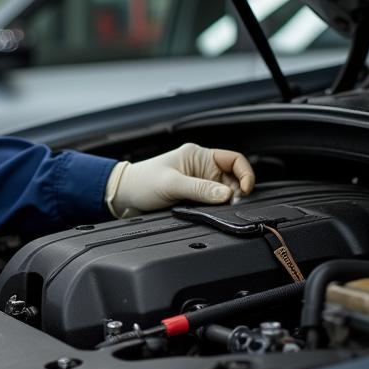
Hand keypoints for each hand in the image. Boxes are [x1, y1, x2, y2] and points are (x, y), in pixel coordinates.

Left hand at [106, 143, 255, 217]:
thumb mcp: (171, 184)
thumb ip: (199, 189)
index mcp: (198, 156)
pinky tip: (209, 213)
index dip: (245, 174)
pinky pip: (212, 202)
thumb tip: (227, 195)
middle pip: (233, 179)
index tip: (245, 191)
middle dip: (235, 193)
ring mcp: (198, 183)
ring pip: (224, 193)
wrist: (123, 196)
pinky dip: (215, 208)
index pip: (234, 159)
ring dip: (224, 202)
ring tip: (216, 210)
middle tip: (229, 206)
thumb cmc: (141, 182)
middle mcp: (201, 168)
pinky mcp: (193, 197)